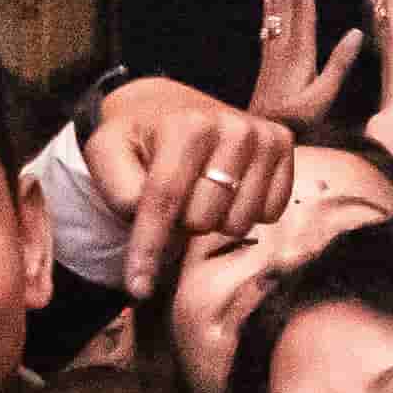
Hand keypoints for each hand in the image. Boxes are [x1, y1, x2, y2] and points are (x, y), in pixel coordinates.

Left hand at [85, 70, 305, 275]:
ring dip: (213, 219)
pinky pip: (270, 214)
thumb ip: (120, 192)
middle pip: (203, 220)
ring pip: (239, 223)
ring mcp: (264, 136)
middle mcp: (234, 127)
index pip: (166, 200)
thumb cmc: (137, 138)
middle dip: (180, 222)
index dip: (148, 248)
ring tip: (200, 190)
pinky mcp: (285, 146)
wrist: (169, 104)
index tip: (137, 288)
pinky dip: (244, 212)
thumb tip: (164, 230)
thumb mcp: (107, 153)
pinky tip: (229, 189)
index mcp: (186, 125)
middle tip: (172, 198)